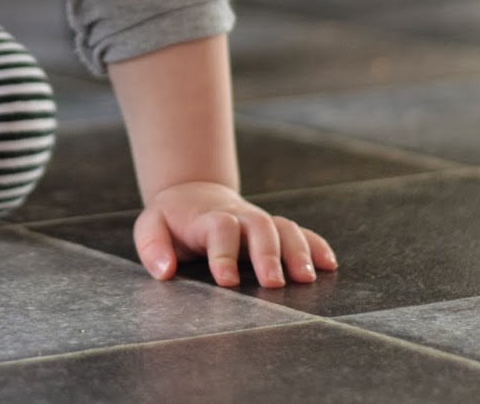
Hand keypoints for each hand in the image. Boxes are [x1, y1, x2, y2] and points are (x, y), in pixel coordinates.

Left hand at [132, 181, 336, 287]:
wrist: (192, 194)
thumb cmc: (171, 220)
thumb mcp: (150, 227)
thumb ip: (153, 248)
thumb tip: (165, 272)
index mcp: (208, 218)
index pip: (220, 229)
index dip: (224, 253)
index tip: (227, 280)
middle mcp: (239, 217)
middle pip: (260, 227)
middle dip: (268, 255)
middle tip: (274, 284)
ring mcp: (259, 222)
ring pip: (285, 228)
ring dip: (298, 251)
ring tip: (307, 279)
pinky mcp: (274, 229)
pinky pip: (300, 233)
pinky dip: (316, 246)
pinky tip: (329, 265)